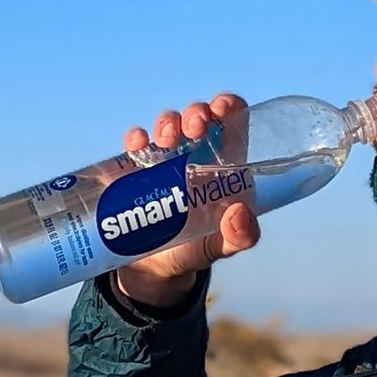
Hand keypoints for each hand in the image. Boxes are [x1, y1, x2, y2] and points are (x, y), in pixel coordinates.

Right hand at [112, 93, 257, 307]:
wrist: (155, 269)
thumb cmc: (197, 250)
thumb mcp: (221, 246)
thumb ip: (239, 237)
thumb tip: (240, 215)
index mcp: (225, 164)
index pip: (233, 121)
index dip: (228, 107)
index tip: (221, 108)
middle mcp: (196, 155)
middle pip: (198, 117)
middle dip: (196, 112)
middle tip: (195, 126)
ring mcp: (165, 160)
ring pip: (167, 125)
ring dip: (167, 122)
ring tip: (167, 140)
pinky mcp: (136, 170)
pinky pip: (135, 145)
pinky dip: (136, 139)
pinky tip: (137, 146)